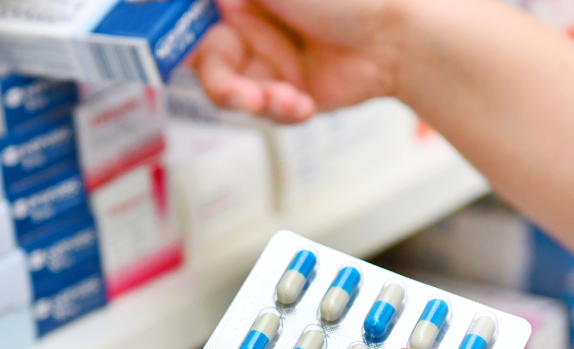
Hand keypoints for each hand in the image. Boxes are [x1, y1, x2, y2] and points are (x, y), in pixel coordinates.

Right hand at [190, 0, 410, 122]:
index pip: (191, 18)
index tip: (176, 50)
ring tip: (281, 100)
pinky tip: (303, 103)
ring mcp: (271, 62)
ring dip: (252, 101)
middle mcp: (252, 27)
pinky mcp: (290, 94)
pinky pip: (265, 113)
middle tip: (239, 94)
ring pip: (232, 93)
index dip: (177, 36)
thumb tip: (193, 0)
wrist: (397, 36)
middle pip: (206, 62)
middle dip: (220, 83)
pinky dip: (281, 111)